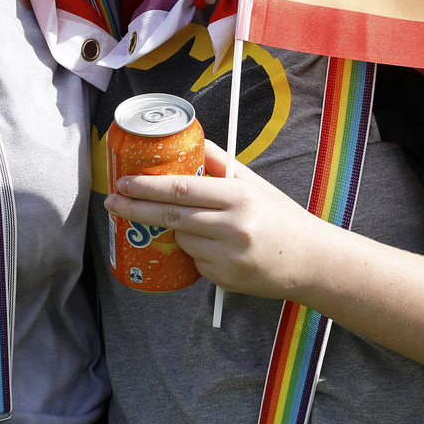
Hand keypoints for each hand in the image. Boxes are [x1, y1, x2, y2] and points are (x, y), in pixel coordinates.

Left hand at [106, 141, 333, 302]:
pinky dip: (197, 253)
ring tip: (203, 227)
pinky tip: (219, 249)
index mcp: (239, 197)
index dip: (148, 187)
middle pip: (171, 216)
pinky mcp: (225, 280)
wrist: (312, 261)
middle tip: (112, 202)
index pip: (182, 189)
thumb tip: (191, 143)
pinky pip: (195, 263)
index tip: (123, 182)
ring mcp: (227, 257)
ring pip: (182, 240)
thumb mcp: (255, 184)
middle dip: (136, 209)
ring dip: (178, 232)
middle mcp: (232, 227)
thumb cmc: (282, 218)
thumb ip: (223, 164)